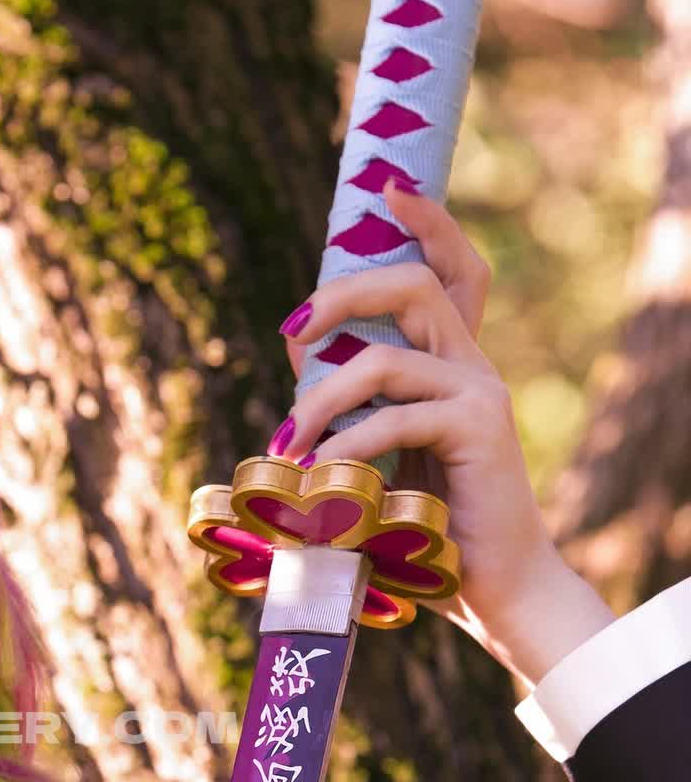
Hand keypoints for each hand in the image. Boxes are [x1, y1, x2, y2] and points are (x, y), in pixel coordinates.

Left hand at [275, 181, 608, 677]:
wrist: (497, 590)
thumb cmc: (430, 532)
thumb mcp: (380, 459)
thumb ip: (351, 408)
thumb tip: (297, 361)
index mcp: (454, 365)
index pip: (454, 273)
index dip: (428, 224)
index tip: (388, 191)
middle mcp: (472, 367)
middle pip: (416, 287)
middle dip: (343, 294)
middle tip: (291, 329)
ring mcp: (480, 394)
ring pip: (386, 360)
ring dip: (319, 401)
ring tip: (285, 447)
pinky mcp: (479, 430)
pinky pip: (394, 420)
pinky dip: (346, 448)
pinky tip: (321, 480)